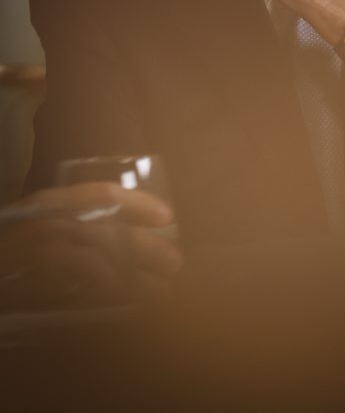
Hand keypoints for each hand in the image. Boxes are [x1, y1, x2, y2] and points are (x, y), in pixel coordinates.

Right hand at [0, 183, 181, 308]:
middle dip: (146, 247)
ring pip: (98, 260)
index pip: (100, 194)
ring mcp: (38, 251)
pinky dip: (105, 294)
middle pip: (107, 229)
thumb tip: (126, 236)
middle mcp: (46, 221)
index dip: (137, 203)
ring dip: (134, 277)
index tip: (166, 215)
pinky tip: (126, 304)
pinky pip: (77, 288)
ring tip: (160, 291)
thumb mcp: (42, 226)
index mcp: (50, 202)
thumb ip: (77, 225)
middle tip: (174, 263)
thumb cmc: (15, 252)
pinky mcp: (34, 281)